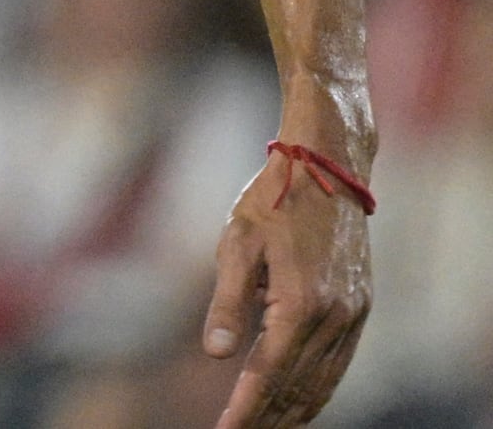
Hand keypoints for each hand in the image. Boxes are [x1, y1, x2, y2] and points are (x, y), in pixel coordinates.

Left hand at [203, 143, 370, 428]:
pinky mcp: (359, 308)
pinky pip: (339, 362)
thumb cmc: (270, 201)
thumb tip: (214, 354)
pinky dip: (320, 388)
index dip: (245, 408)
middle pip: (298, 385)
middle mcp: (333, 317)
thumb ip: (226, 302)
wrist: (326, 171)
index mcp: (299, 303)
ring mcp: (352, 315)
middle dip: (268, 417)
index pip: (267, 372)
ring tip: (266, 428)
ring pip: (324, 380)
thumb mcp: (236, 243)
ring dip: (295, 410)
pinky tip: (302, 400)